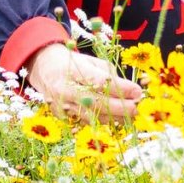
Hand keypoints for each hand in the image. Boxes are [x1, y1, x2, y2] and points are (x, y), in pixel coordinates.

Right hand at [25, 44, 142, 124]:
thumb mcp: (91, 62)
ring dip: (114, 117)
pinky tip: (117, 119)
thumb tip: (131, 90)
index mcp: (72, 71)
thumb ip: (109, 75)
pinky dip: (103, 120)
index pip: (99, 81)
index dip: (120, 88)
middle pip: (95, 102)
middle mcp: (64, 89)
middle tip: (137, 108)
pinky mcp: (61, 116)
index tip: (137, 92)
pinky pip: (86, 120)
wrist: (45, 69)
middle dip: (119, 107)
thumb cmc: (74, 64)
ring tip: (131, 116)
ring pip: (91, 116)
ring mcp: (61, 105)